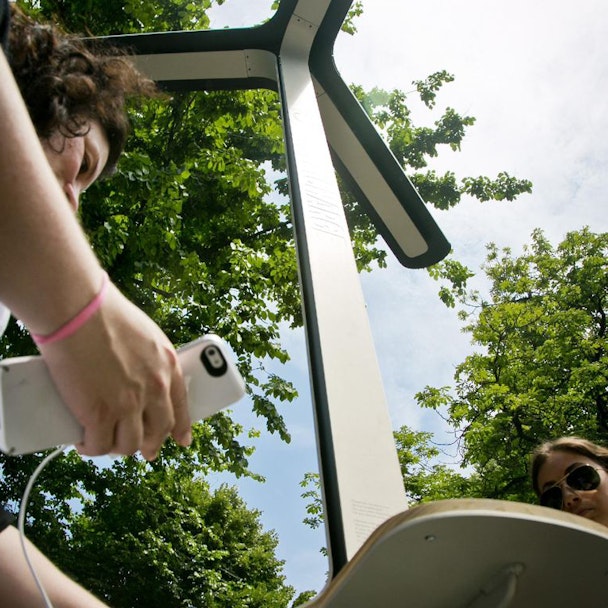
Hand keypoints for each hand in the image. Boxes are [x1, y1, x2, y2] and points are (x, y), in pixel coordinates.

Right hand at [37, 282, 191, 459]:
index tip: (181, 439)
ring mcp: (128, 403)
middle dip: (151, 444)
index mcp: (168, 365)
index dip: (181, 427)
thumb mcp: (144, 334)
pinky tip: (84, 442)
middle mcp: (154, 387)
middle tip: (143, 450)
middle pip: (159, 430)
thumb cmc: (104, 313)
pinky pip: (99, 445)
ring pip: (131, 444)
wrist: (79, 309)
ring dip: (119, 447)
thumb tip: (135, 375)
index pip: (181, 405)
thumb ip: (146, 359)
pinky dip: (91, 448)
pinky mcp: (99, 413)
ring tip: (107, 442)